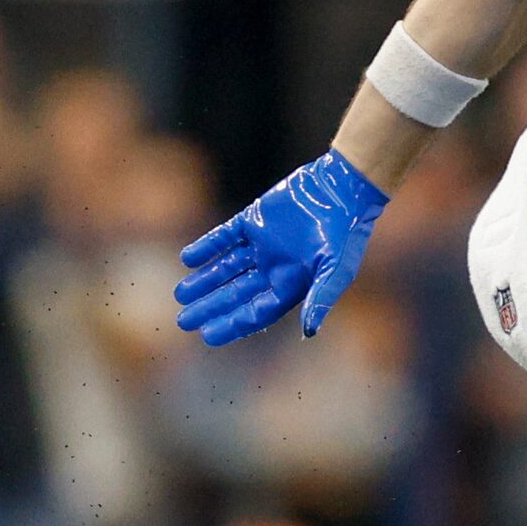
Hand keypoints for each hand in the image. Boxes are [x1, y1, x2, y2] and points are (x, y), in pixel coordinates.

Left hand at [174, 150, 387, 345]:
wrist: (343, 189)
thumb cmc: (346, 233)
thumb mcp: (336, 269)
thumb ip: (321, 298)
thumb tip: (310, 332)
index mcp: (292, 284)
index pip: (256, 311)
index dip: (232, 324)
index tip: (207, 336)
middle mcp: (274, 268)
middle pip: (236, 293)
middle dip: (211, 307)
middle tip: (184, 322)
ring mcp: (262, 244)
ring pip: (226, 267)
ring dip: (204, 281)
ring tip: (181, 295)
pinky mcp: (254, 219)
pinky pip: (225, 237)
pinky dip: (207, 247)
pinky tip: (188, 258)